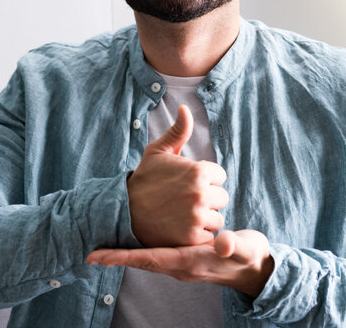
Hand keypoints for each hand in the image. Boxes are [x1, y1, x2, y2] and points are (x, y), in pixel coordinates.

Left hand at [87, 229, 274, 297]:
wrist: (257, 270)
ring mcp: (181, 264)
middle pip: (142, 261)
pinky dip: (141, 251)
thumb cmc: (249, 256)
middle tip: (90, 254)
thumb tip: (222, 243)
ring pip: (147, 259)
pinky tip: (134, 240)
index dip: (123, 257)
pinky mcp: (185, 258)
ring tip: (104, 250)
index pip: (149, 259)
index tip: (97, 257)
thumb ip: (233, 245)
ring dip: (126, 255)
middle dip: (117, 258)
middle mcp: (180, 265)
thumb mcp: (244, 248)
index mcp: (189, 261)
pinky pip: (156, 255)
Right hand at [127, 105, 228, 246]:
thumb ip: (178, 131)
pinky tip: (180, 228)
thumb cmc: (144, 179)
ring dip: (204, 218)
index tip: (185, 183)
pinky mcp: (192, 238)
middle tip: (183, 200)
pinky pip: (208, 237)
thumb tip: (185, 107)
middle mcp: (201, 193)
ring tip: (181, 214)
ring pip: (217, 218)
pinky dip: (197, 235)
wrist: (124, 211)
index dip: (205, 179)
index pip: (220, 176)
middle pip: (221, 198)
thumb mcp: (158, 152)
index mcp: (198, 171)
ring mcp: (197, 217)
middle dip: (207, 199)